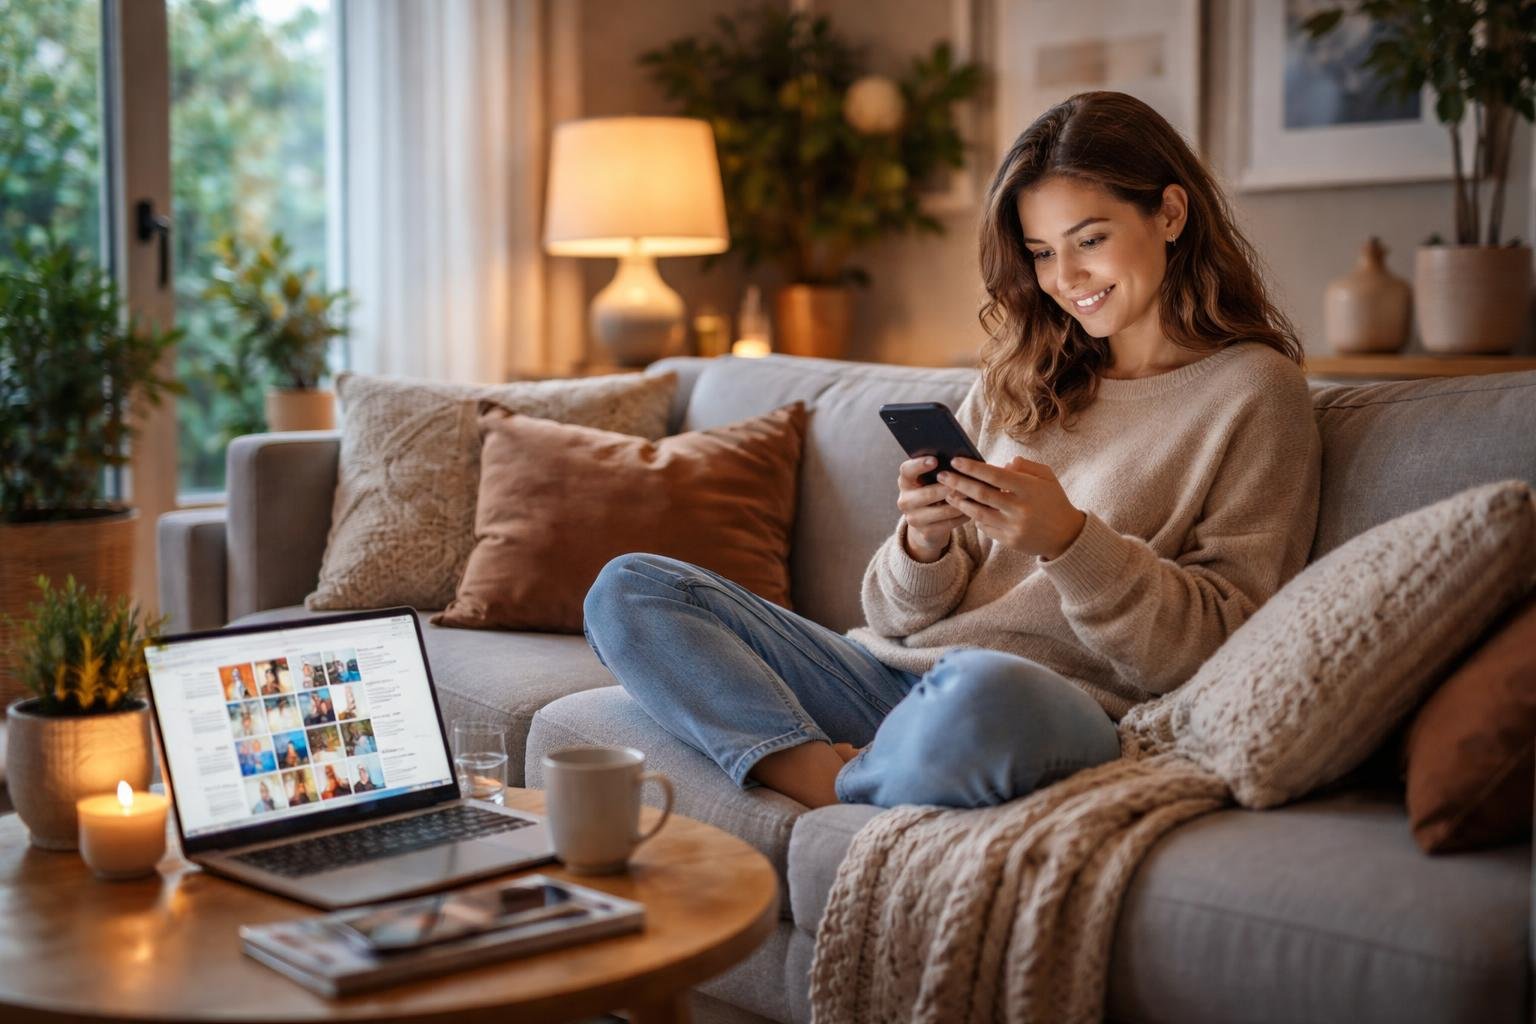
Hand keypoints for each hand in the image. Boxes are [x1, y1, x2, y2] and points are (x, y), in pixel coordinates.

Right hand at [897, 457, 967, 561]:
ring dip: (960, 503)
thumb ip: (940, 470)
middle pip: (927, 493)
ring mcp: (914, 518)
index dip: (919, 464)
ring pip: (942, 511)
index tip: (935, 460)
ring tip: (975, 496)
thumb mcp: (930, 480)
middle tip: (964, 483)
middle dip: (948, 488)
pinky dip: (963, 516)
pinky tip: (973, 510)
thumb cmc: (933, 491)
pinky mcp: (925, 532)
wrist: (926, 523)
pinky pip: (949, 523)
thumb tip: (961, 459)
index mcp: (905, 481)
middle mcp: (905, 500)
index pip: (907, 470)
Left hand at [938, 456, 1086, 559]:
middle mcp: (1020, 509)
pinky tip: (965, 508)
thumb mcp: (1047, 477)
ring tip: (946, 492)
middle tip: (941, 475)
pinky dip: (974, 517)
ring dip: (960, 502)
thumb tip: (1002, 464)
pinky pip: (985, 527)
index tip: (955, 460)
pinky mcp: (1009, 541)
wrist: (1066, 536)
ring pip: (978, 513)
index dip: (973, 468)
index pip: (994, 475)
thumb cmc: (1053, 501)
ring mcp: (1013, 527)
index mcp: (1029, 489)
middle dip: (958, 483)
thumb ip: (1026, 466)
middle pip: (981, 494)